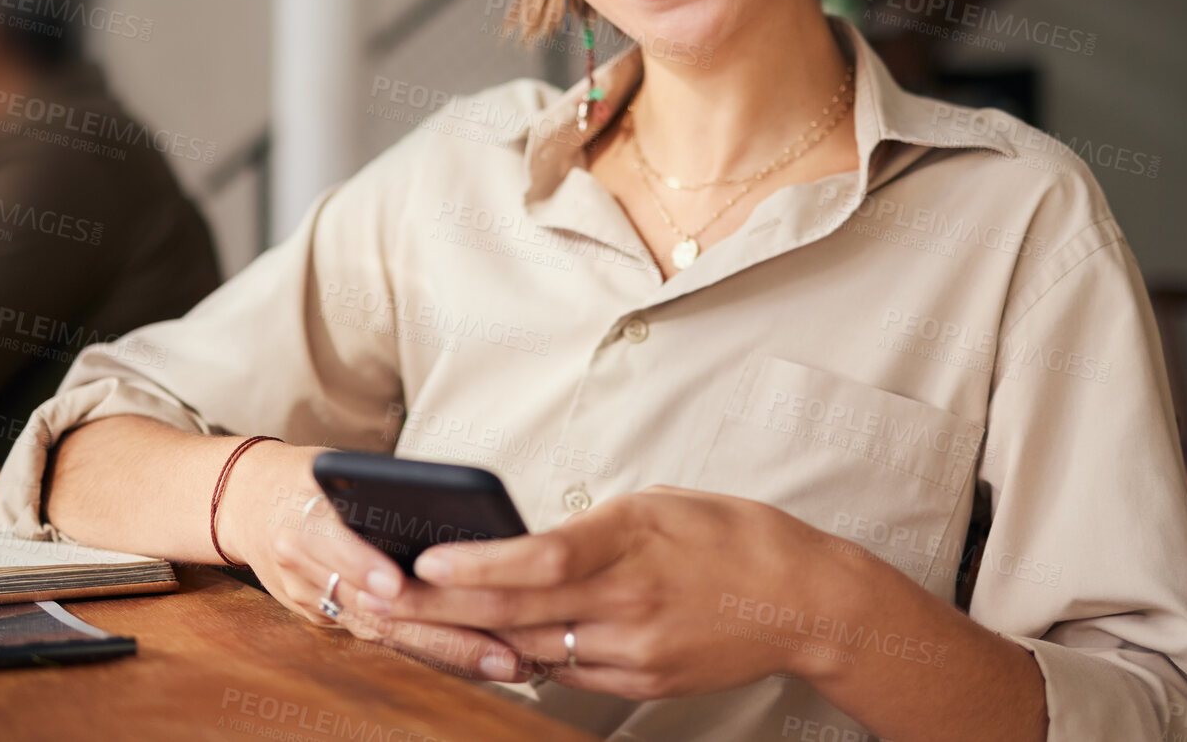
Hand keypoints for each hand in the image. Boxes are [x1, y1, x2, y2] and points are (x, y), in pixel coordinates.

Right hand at [214, 445, 521, 681]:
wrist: (245, 503)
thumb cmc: (305, 477)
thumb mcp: (331, 465)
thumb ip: (375, 487)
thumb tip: (448, 499)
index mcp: (300, 518)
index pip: (329, 542)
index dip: (361, 564)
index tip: (397, 583)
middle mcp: (302, 568)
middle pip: (371, 607)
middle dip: (438, 632)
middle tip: (498, 647)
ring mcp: (312, 602)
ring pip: (383, 632)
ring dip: (446, 651)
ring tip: (505, 661)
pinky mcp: (323, 621)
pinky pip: (381, 639)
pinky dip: (428, 649)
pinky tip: (477, 658)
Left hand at [385, 485, 856, 698]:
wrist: (802, 599)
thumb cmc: (729, 535)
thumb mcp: (656, 503)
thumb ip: (591, 529)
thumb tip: (528, 546)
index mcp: (630, 540)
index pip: (540, 559)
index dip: (477, 566)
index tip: (425, 560)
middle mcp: (628, 601)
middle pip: (518, 612)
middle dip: (442, 608)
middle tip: (383, 598)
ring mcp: (635, 650)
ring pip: (532, 648)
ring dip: (471, 636)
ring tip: (414, 620)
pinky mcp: (643, 682)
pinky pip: (566, 672)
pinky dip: (525, 655)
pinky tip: (487, 642)